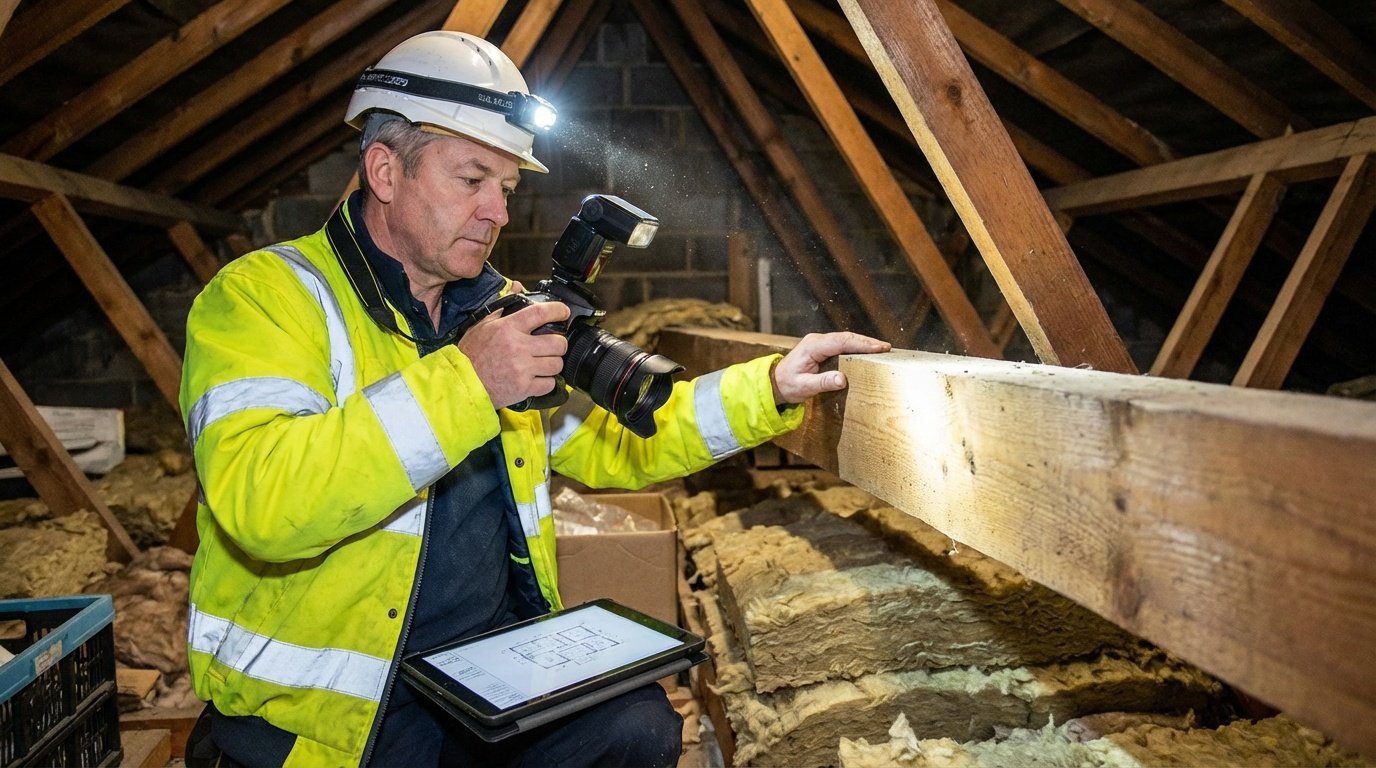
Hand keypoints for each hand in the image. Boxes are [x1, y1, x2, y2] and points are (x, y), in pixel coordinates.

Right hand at [456, 292, 569, 408]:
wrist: (461, 382)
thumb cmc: (471, 353)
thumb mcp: (482, 324)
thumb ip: (502, 305)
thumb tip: (516, 286)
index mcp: (508, 328)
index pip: (541, 313)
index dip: (558, 310)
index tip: (563, 312)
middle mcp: (518, 347)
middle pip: (558, 342)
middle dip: (559, 343)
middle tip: (553, 344)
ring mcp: (522, 369)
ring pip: (557, 364)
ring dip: (554, 363)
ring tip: (545, 362)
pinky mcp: (524, 388)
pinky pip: (549, 384)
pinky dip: (547, 382)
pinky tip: (538, 377)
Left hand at [771, 332, 890, 404]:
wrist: (775, 381)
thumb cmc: (788, 384)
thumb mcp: (804, 387)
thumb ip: (823, 382)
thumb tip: (842, 379)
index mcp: (812, 347)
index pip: (841, 342)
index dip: (861, 344)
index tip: (878, 348)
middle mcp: (817, 340)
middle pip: (847, 337)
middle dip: (867, 342)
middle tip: (886, 348)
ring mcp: (820, 342)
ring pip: (846, 339)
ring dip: (864, 343)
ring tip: (882, 348)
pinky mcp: (823, 347)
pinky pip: (843, 344)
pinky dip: (857, 346)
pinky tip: (868, 351)